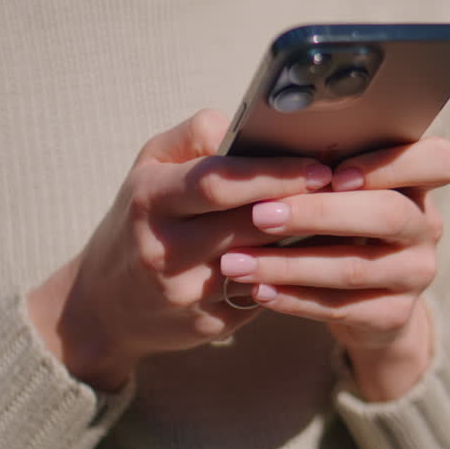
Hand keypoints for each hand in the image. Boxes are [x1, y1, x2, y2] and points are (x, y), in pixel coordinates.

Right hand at [26, 110, 331, 391]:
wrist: (103, 304)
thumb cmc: (142, 218)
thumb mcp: (150, 167)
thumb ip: (196, 136)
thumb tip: (247, 124)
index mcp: (150, 198)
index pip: (217, 181)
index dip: (272, 173)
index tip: (318, 165)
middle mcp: (163, 249)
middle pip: (246, 223)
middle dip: (301, 204)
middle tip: (346, 189)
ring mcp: (185, 292)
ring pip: (262, 262)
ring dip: (305, 241)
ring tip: (344, 217)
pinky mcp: (208, 324)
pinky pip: (264, 292)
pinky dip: (294, 272)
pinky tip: (322, 255)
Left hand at [219, 137, 449, 400]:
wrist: (361, 301)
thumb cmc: (335, 224)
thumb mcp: (336, 191)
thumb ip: (316, 166)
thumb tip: (253, 144)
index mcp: (418, 180)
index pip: (438, 161)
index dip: (390, 164)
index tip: (333, 173)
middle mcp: (427, 224)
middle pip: (388, 213)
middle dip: (318, 213)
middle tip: (260, 215)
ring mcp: (416, 272)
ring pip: (357, 266)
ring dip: (290, 264)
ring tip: (237, 262)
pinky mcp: (394, 315)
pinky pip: (343, 307)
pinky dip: (294, 299)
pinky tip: (258, 291)